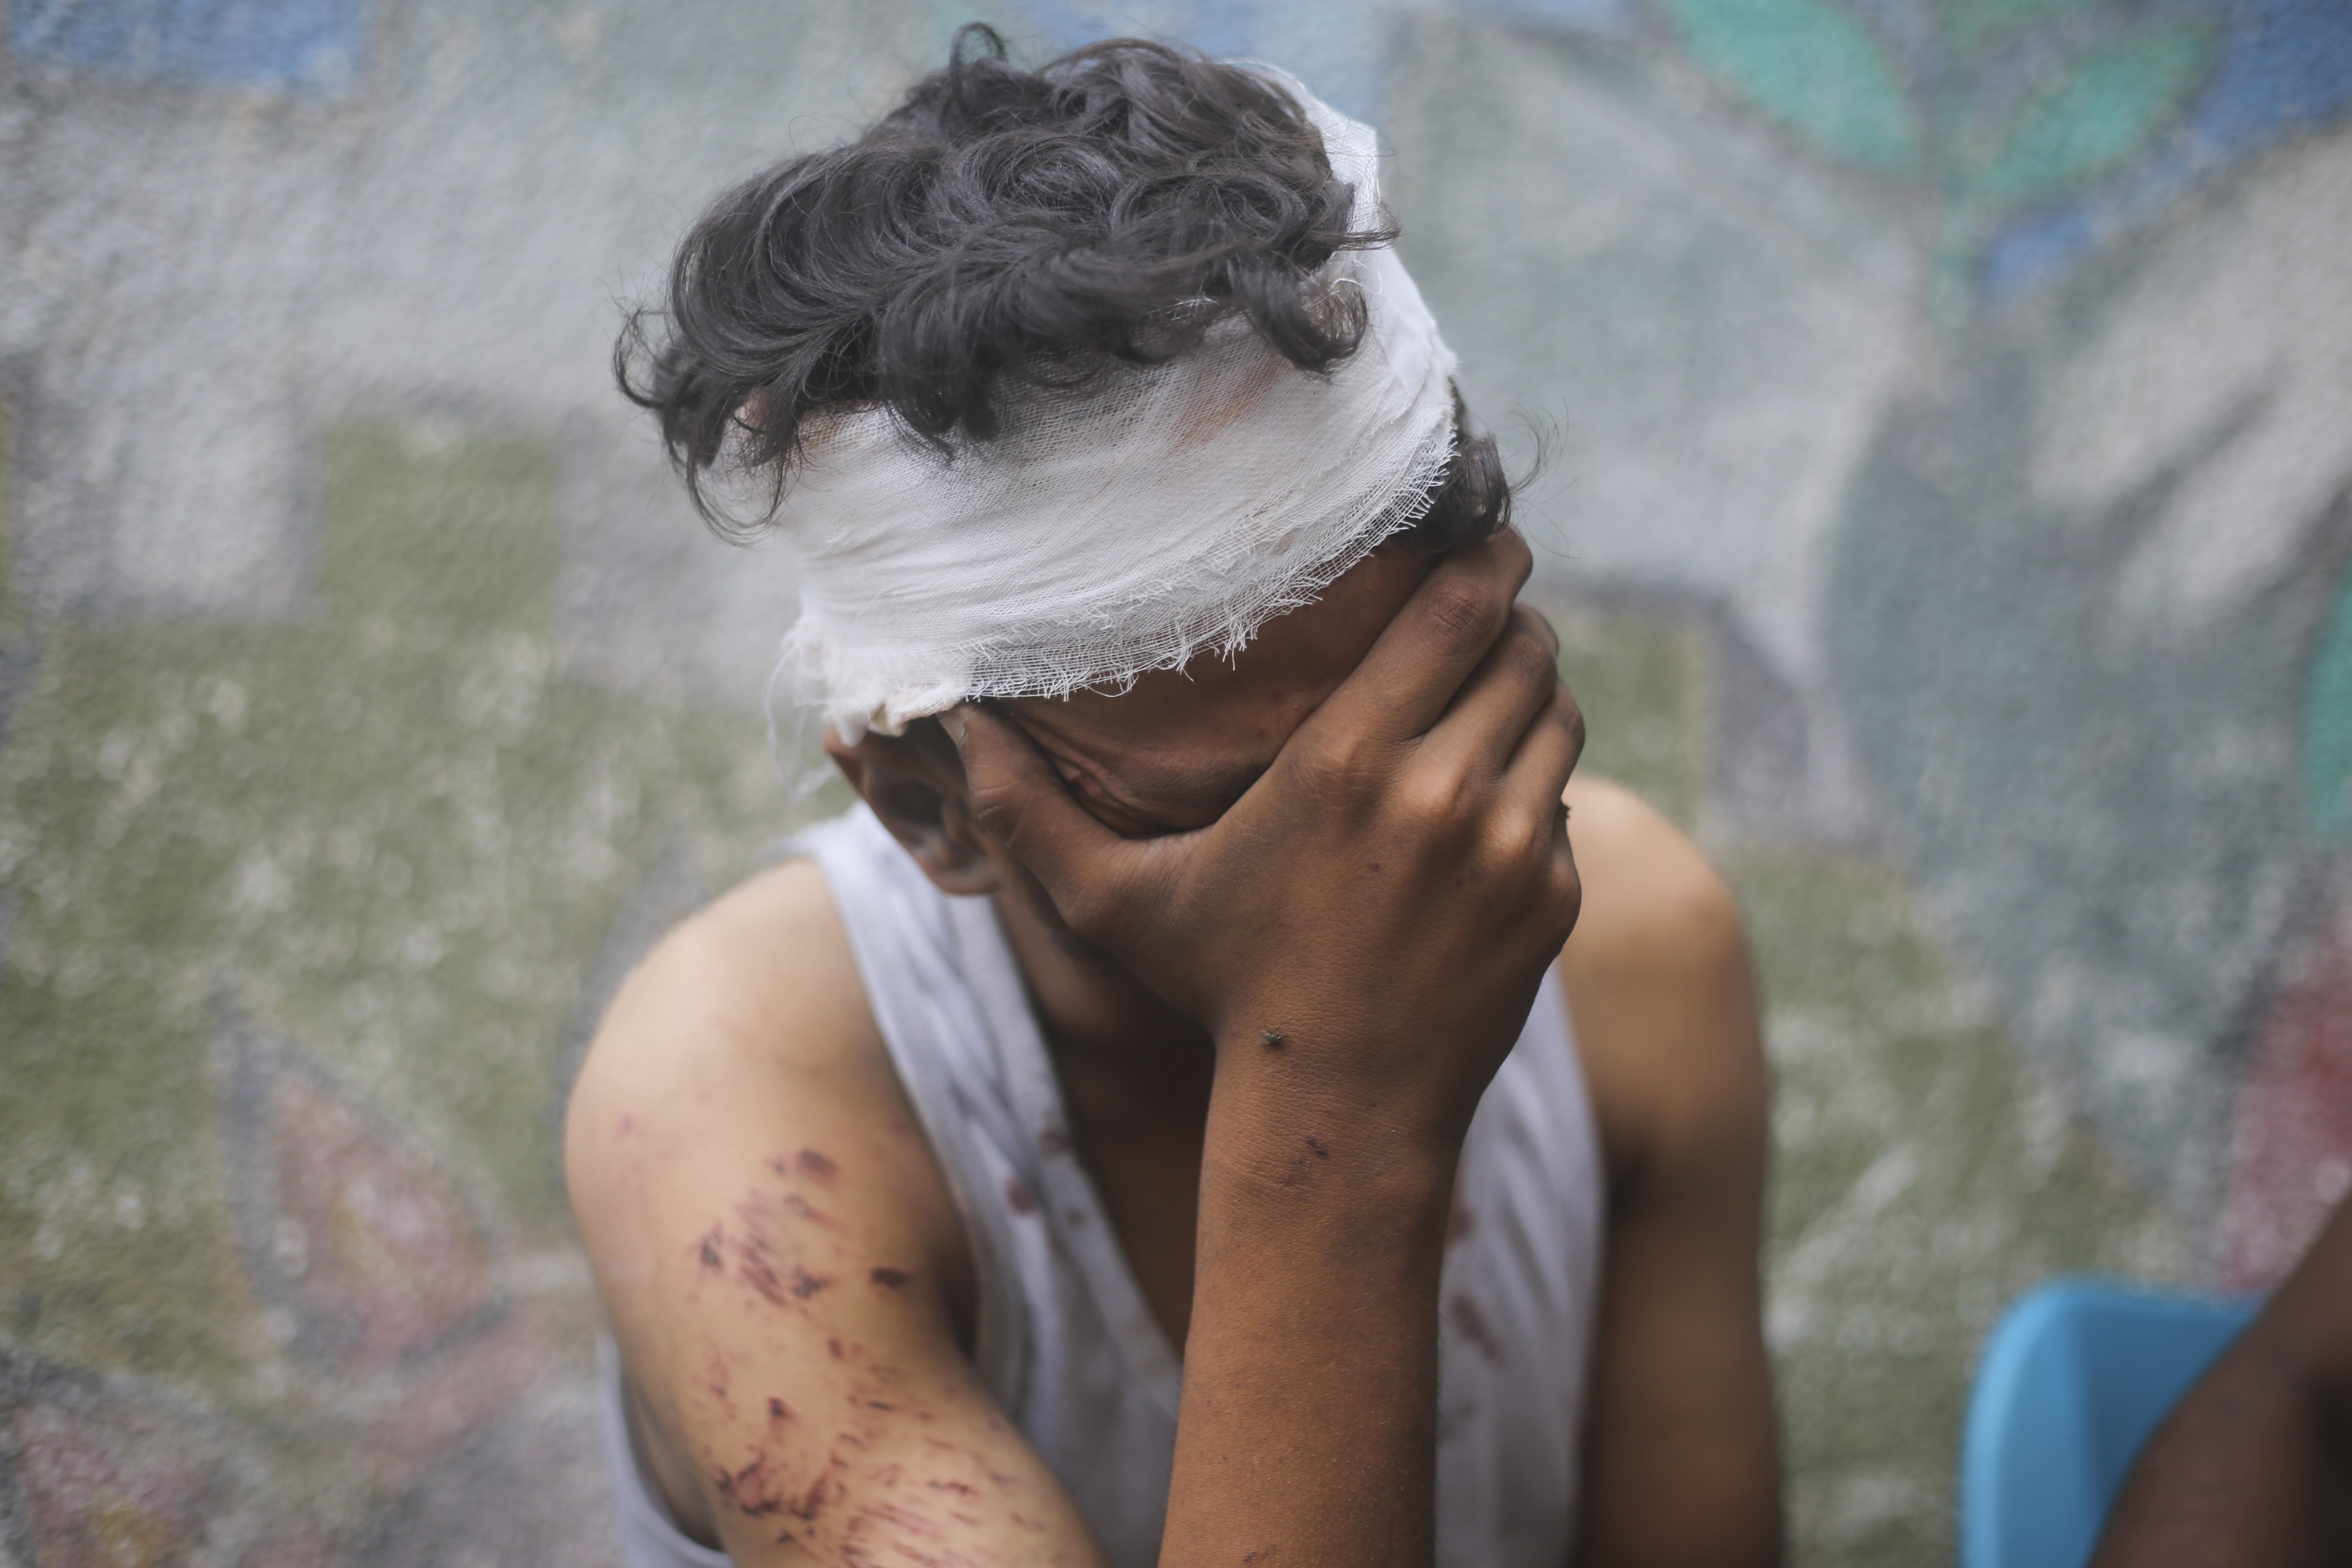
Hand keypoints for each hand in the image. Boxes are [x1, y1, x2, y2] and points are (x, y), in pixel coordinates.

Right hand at [948, 529, 1583, 1144]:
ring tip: (1496, 687)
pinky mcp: (1552, 898)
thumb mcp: (1116, 903)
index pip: (1457, 612)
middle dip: (1513, 617)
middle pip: (1522, 648)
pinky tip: (1493, 797)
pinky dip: (1538, 785)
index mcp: (1348, 762)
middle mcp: (1443, 791)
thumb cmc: (1223, 992)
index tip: (1488, 533)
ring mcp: (1514, 847)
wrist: (1339, 1108)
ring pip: (1555, 715)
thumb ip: (1029, 815)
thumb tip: (953, 722)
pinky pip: (1565, 800)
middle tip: (1489, 607)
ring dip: (1533, 691)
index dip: (1487, 558)